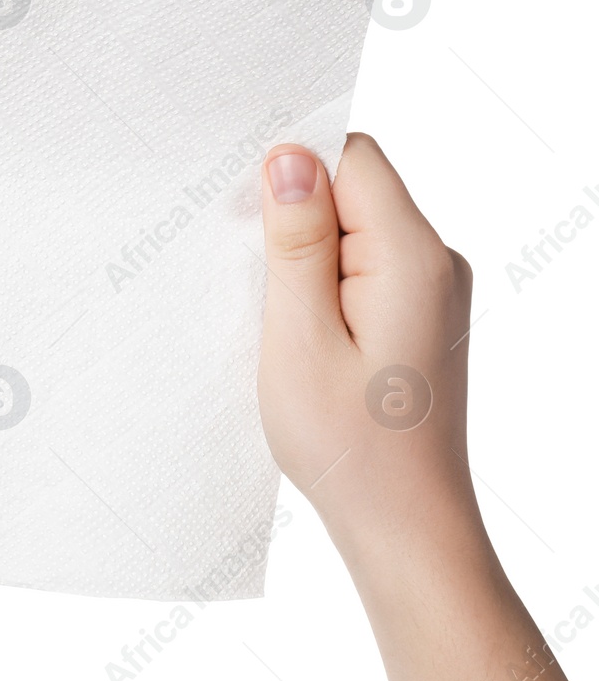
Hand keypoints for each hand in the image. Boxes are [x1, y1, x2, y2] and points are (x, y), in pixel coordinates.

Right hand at [256, 132, 474, 543]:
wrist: (404, 525)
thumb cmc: (349, 446)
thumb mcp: (299, 337)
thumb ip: (297, 241)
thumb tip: (290, 156)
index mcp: (412, 256)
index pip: (352, 157)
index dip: (292, 168)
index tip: (247, 214)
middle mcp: (434, 261)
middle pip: (353, 187)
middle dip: (292, 214)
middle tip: (252, 277)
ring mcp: (431, 289)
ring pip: (353, 227)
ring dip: (303, 254)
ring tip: (275, 313)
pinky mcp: (417, 314)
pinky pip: (361, 264)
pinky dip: (320, 281)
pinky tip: (296, 327)